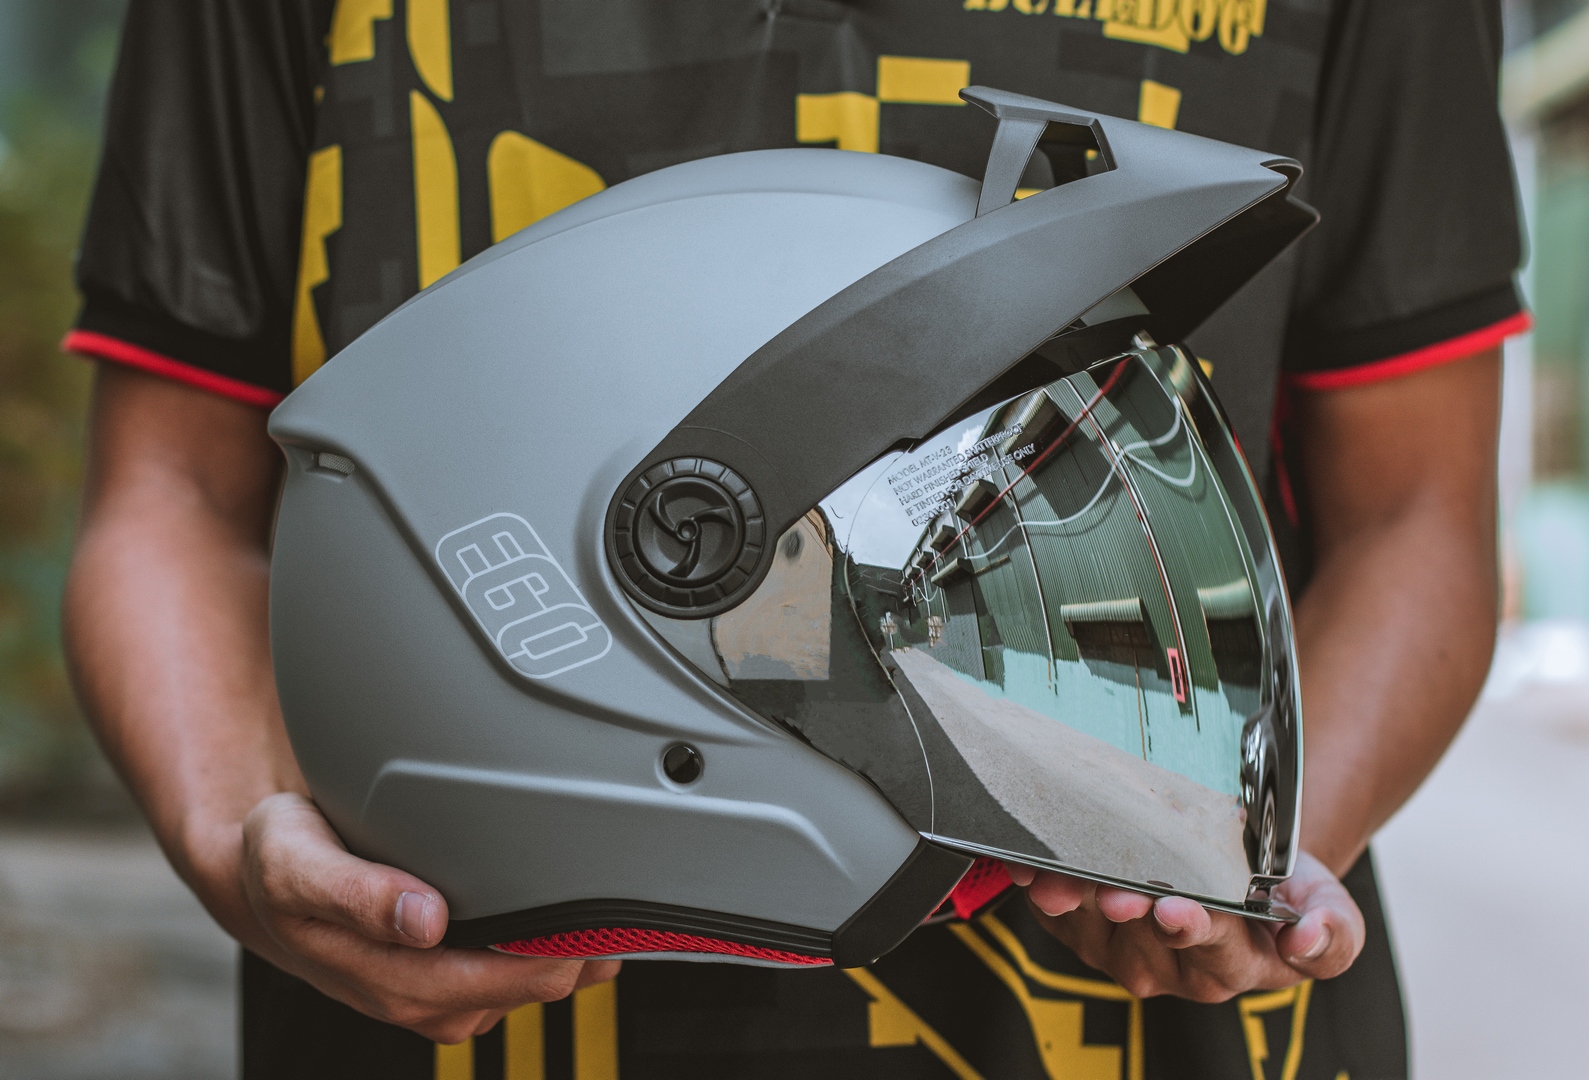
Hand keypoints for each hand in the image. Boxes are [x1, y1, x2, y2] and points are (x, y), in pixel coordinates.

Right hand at [238, 793, 619, 1041]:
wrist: (262, 879)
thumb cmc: (280, 863)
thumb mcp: (296, 865)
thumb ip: (355, 893)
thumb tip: (421, 919)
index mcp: (396, 979)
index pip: (507, 978)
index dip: (563, 950)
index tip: (604, 913)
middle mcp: (429, 996)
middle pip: (538, 984)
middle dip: (585, 947)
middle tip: (630, 892)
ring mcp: (447, 990)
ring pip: (537, 981)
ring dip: (577, 946)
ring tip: (614, 895)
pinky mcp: (459, 973)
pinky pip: (526, 967)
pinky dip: (559, 942)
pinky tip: (579, 909)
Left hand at [1006, 852, 1362, 1001]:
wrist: (1239, 859)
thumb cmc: (1280, 885)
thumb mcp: (1328, 903)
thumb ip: (1334, 929)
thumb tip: (1308, 939)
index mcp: (1237, 963)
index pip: (1213, 950)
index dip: (1194, 929)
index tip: (1177, 909)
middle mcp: (1176, 966)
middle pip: (1145, 941)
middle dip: (1130, 912)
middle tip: (1118, 893)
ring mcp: (1124, 951)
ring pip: (1093, 929)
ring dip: (1077, 900)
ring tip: (1063, 876)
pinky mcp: (1083, 931)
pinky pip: (1056, 915)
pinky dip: (1041, 888)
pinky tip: (1032, 867)